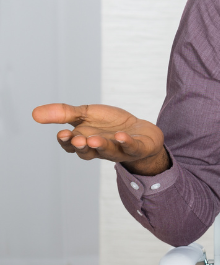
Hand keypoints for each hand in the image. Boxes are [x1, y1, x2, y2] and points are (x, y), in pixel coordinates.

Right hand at [32, 103, 169, 174]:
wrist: (140, 131)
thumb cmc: (110, 124)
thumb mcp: (86, 114)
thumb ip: (64, 114)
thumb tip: (34, 113)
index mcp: (84, 141)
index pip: (71, 146)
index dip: (66, 142)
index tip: (62, 133)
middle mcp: (99, 149)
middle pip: (87, 152)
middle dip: (81, 146)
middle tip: (78, 139)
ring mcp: (119, 150)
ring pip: (108, 151)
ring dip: (101, 146)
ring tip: (94, 140)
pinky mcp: (137, 148)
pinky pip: (132, 147)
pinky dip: (126, 143)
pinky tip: (122, 136)